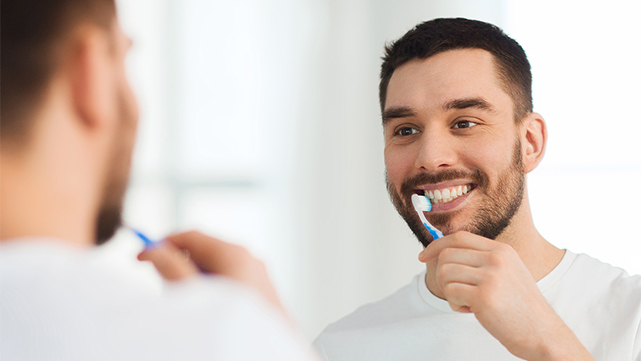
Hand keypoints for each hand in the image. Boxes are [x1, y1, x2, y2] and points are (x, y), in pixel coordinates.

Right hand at [138, 231, 285, 315]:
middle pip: (205, 252)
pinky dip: (215, 293)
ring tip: (192, 310)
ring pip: (218, 270)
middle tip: (164, 289)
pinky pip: (233, 284)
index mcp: (236, 254)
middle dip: (180, 266)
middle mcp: (252, 259)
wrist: (272, 355)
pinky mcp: (265, 295)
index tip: (139, 258)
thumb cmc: (234, 329)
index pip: (192, 236)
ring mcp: (261, 277)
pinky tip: (211, 317)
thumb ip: (171, 270)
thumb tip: (154, 251)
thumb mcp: (194, 296)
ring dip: (197, 282)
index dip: (162, 244)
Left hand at [419, 231, 593, 360]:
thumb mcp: (506, 272)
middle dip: (444, 276)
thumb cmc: (520, 307)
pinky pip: (450, 293)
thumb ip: (482, 260)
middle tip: (460, 293)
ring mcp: (491, 276)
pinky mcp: (484, 296)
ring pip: (445, 273)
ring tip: (469, 302)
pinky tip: (474, 311)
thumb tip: (444, 251)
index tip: (423, 256)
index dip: (436, 245)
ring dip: (450, 292)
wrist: (543, 333)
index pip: (458, 237)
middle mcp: (496, 258)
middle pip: (447, 255)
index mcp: (501, 250)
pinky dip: (456, 305)